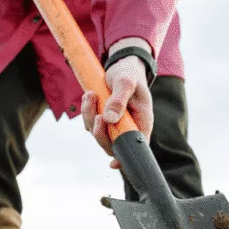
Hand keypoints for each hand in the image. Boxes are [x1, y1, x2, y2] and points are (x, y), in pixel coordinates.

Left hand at [81, 39, 154, 168]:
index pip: (136, 146)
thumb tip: (108, 119)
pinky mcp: (104, 120)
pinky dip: (87, 111)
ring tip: (91, 94)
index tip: (113, 163)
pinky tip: (90, 96)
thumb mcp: (126, 82)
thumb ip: (119, 99)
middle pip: (112, 144)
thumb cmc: (129, 74)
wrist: (123, 65)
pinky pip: (90, 123)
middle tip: (97, 113)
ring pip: (98, 133)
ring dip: (90, 116)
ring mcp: (115, 125)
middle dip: (100, 132)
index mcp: (142, 122)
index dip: (125, 158)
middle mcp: (129, 127)